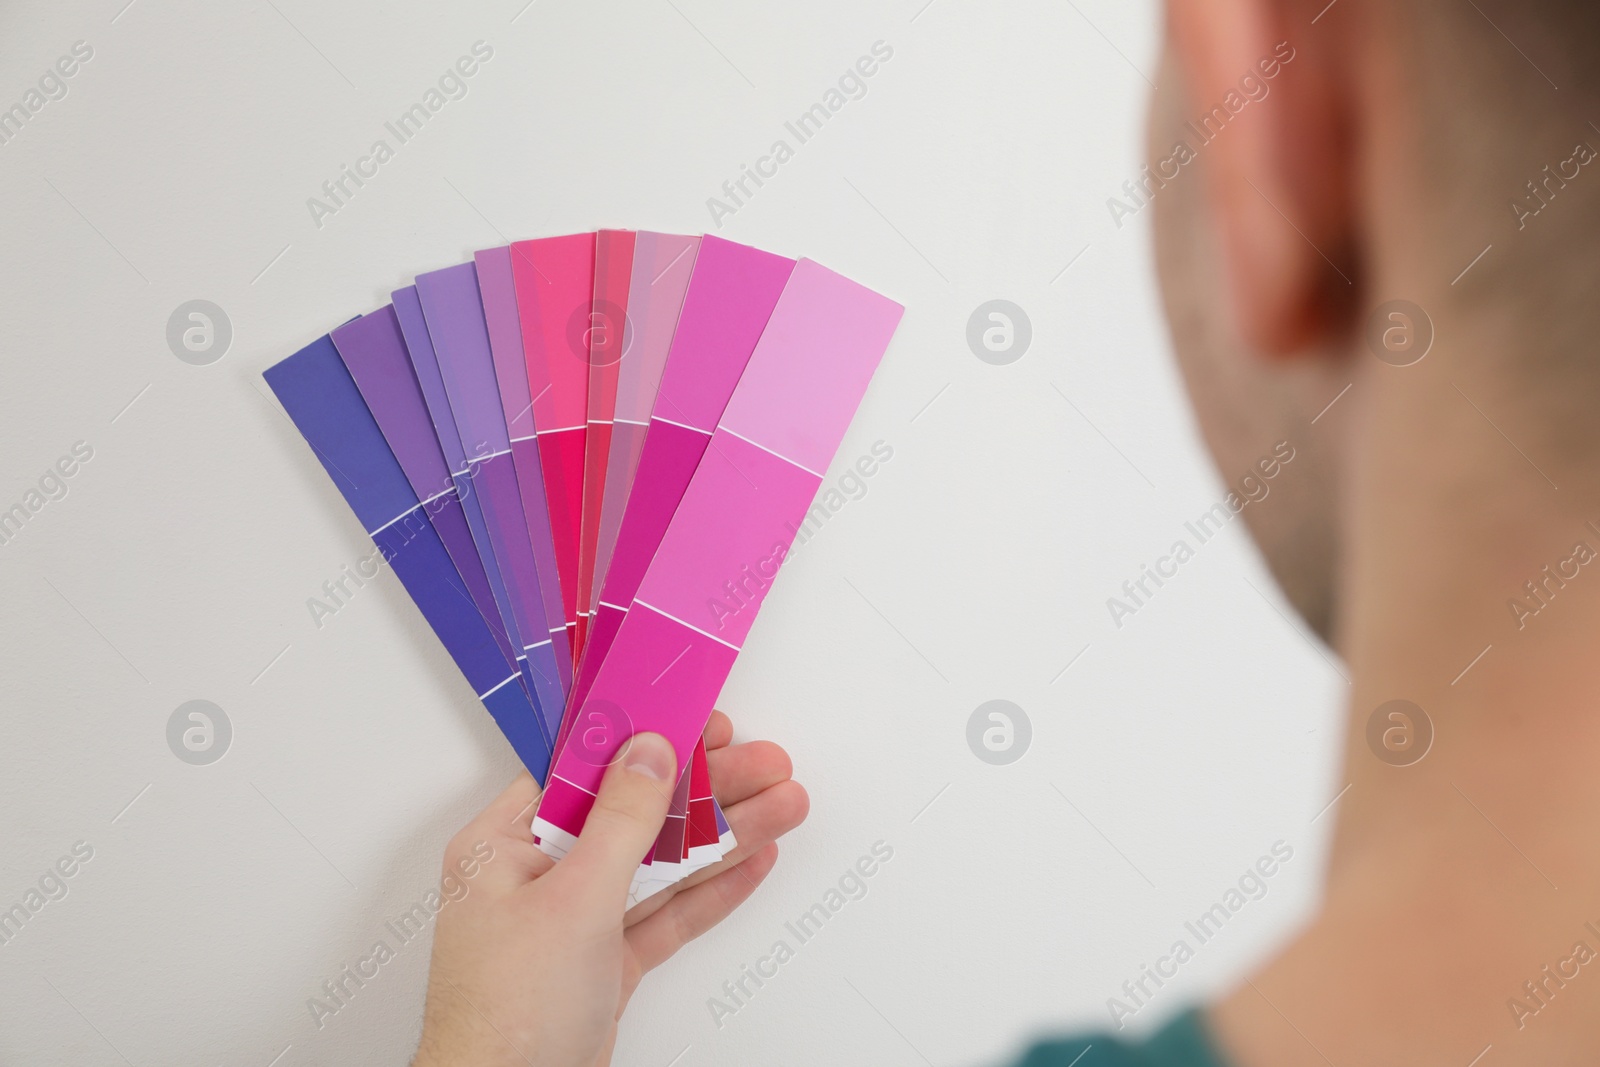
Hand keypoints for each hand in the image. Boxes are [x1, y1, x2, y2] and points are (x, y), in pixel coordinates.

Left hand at [411, 712, 807, 1066]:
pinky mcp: (602, 965)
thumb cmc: (505, 1016)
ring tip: (783, 803)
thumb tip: (649, 751)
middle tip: (766, 763)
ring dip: (721, 835)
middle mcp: (535, 877)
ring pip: (658, 864)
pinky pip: (664, 914)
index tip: (699, 720)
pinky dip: (710, 890)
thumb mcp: (573, 901)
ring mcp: (572, 923)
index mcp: (501, 846)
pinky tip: (752, 861)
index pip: (580, 771)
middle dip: (705, 789)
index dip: (644, 741)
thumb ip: (620, 822)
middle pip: (633, 814)